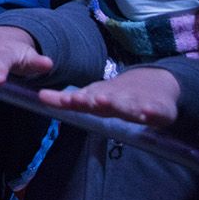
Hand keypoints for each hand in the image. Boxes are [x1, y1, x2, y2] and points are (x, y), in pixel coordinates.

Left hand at [37, 67, 181, 126]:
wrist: (154, 85)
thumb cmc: (115, 95)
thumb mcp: (92, 97)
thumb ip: (66, 101)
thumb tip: (39, 97)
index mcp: (100, 97)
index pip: (87, 99)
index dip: (79, 100)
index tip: (70, 100)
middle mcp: (118, 98)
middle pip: (106, 100)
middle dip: (96, 100)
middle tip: (87, 99)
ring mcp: (138, 104)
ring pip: (127, 104)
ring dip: (117, 103)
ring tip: (106, 101)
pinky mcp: (159, 110)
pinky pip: (156, 113)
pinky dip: (151, 112)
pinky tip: (148, 114)